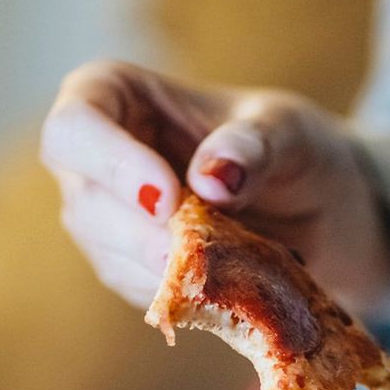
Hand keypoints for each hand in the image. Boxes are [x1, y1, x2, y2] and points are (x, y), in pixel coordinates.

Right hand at [40, 60, 389, 310]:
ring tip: (236, 263)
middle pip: (86, 202)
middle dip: (142, 234)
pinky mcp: (136, 271)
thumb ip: (253, 146)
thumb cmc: (292, 148)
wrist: (316, 208)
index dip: (110, 164)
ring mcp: (110, 221)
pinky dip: (188, 293)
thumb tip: (212, 179)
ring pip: (110, 256)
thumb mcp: (288, 131)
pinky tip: (231, 283)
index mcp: (116, 96)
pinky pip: (145, 292)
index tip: (167, 199)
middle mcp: (98, 160)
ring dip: (170, 269)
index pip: (74, 127)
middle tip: (199, 252)